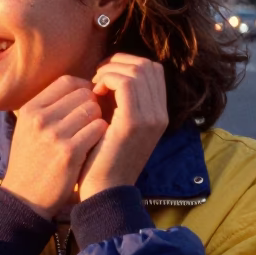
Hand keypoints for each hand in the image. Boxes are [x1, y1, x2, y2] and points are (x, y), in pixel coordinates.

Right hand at [2, 76, 107, 218]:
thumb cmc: (31, 161)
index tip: (90, 98)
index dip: (84, 86)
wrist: (25, 198)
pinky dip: (101, 134)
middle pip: (83, 93)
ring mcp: (55, 135)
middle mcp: (40, 118)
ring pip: (93, 109)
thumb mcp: (28, 128)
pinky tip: (97, 143)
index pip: (66, 82)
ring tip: (93, 132)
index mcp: (30, 109)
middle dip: (94, 103)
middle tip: (95, 118)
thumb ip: (48, 107)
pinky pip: (97, 129)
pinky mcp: (69, 153)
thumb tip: (79, 87)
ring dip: (98, 118)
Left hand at [78, 55, 167, 201]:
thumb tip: (110, 73)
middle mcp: (160, 115)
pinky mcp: (134, 122)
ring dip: (110, 70)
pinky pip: (125, 83)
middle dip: (119, 62)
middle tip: (97, 77)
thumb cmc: (103, 159)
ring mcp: (151, 118)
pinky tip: (94, 94)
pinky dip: (107, 79)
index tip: (105, 76)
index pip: (153, 70)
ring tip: (94, 86)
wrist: (103, 192)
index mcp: (159, 115)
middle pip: (148, 65)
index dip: (128, 64)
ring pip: (137, 70)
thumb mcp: (118, 127)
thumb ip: (122, 103)